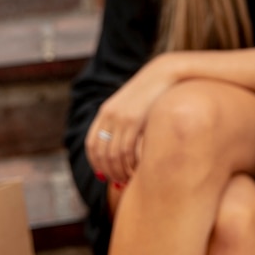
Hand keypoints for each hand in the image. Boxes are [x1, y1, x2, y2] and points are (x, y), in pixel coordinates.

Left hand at [85, 54, 177, 183]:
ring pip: (113, 155)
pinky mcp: (134, 120)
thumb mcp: (133, 105)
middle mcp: (109, 115)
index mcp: (105, 111)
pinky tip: (136, 169)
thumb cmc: (152, 92)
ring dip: (119, 171)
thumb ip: (125, 122)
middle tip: (118, 181)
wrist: (163, 73)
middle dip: (108, 171)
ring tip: (129, 178)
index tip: (103, 174)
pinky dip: (129, 164)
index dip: (95, 162)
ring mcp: (120, 118)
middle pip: (101, 152)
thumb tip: (123, 147)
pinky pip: (126, 150)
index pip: (92, 144)